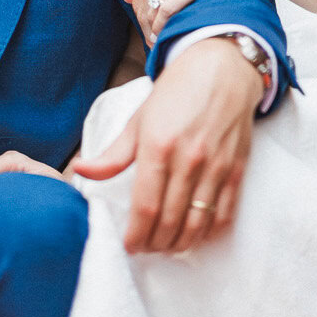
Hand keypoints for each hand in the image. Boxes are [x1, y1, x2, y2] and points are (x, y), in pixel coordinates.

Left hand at [73, 38, 262, 253]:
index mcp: (158, 147)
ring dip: (180, 244)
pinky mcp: (236, 170)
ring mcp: (215, 167)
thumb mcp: (138, 119)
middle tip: (145, 248)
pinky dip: (208, 233)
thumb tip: (80, 170)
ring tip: (166, 245)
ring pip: (197, 224)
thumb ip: (112, 154)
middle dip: (154, 244)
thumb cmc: (176, 92)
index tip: (129, 245)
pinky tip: (195, 235)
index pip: (145, 208)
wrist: (222, 68)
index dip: (135, 235)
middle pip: (169, 222)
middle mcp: (188, 160)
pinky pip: (224, 215)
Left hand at [127, 0, 274, 46]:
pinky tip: (166, 36)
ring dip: (153, 31)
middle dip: (144, 28)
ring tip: (160, 43)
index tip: (148, 31)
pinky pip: (168, 10)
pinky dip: (163, 27)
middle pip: (143, 5)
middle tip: (153, 43)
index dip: (139, 17)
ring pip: (153, 10)